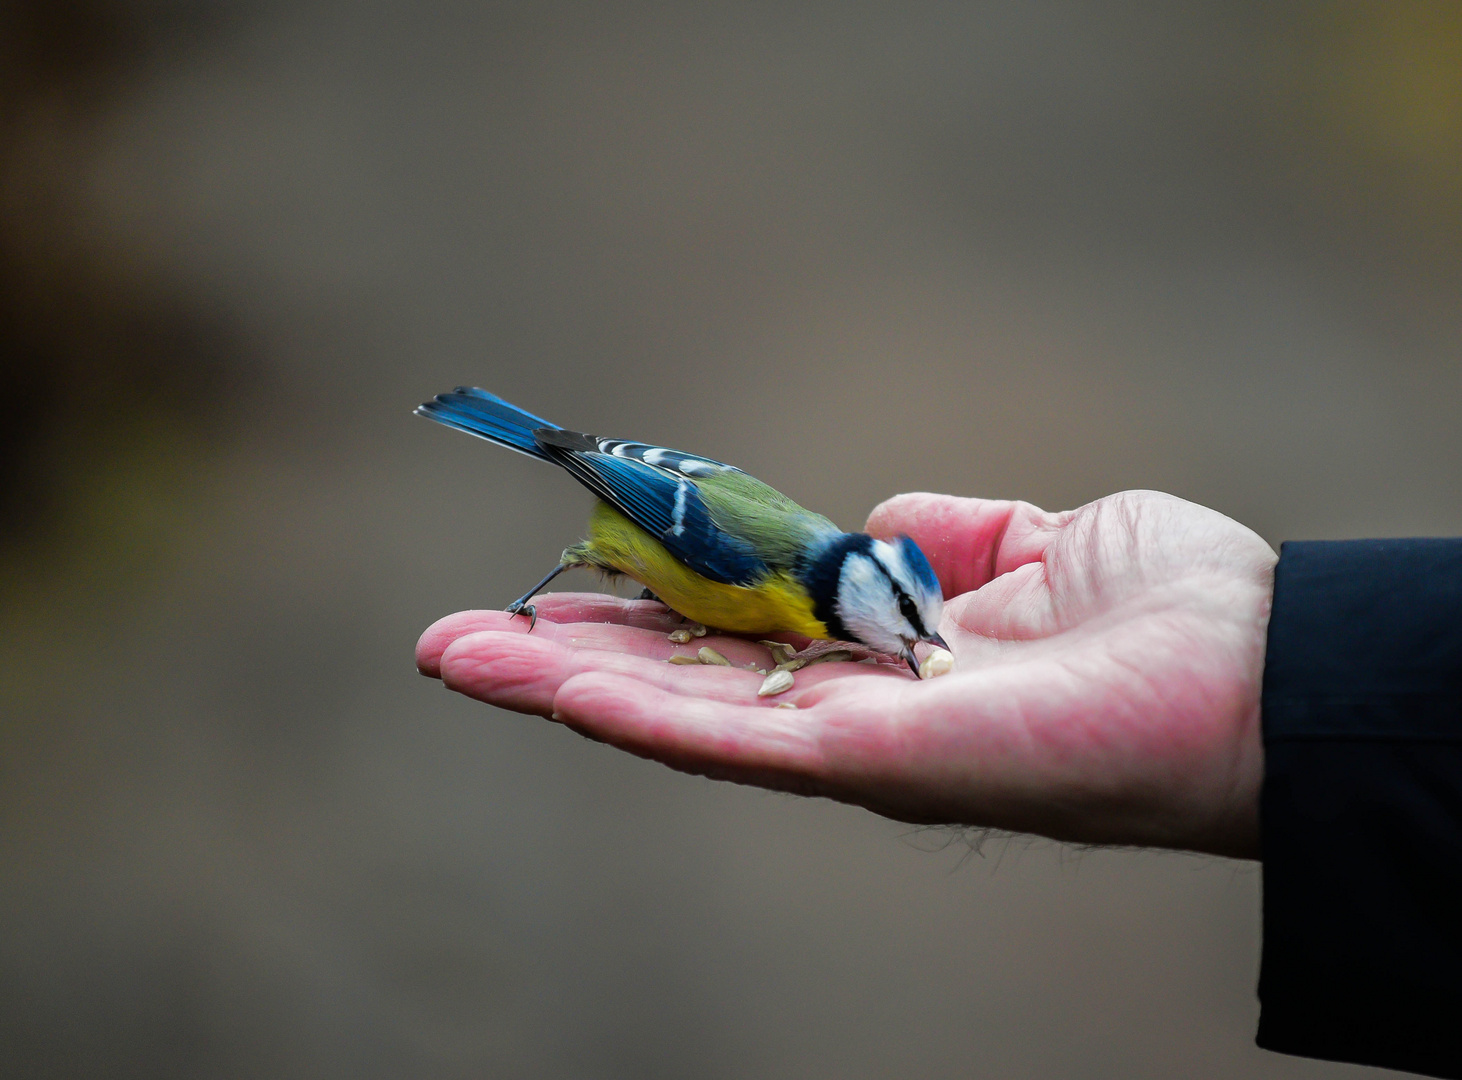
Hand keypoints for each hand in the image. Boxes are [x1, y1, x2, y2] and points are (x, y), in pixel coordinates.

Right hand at [417, 491, 1276, 857]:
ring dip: (558, 686)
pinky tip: (551, 682)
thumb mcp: (1038, 543)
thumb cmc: (1165, 610)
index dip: (636, 615)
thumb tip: (875, 526)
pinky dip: (637, 714)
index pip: (725, 644)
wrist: (1254, 672)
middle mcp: (845, 717)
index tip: (556, 579)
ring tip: (454, 656)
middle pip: (675, 689)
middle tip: (450, 638)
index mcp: (878, 666)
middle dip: (561, 658)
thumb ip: (942, 538)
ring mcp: (848, 747)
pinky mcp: (869, 763)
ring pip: (674, 720)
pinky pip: (731, 742)